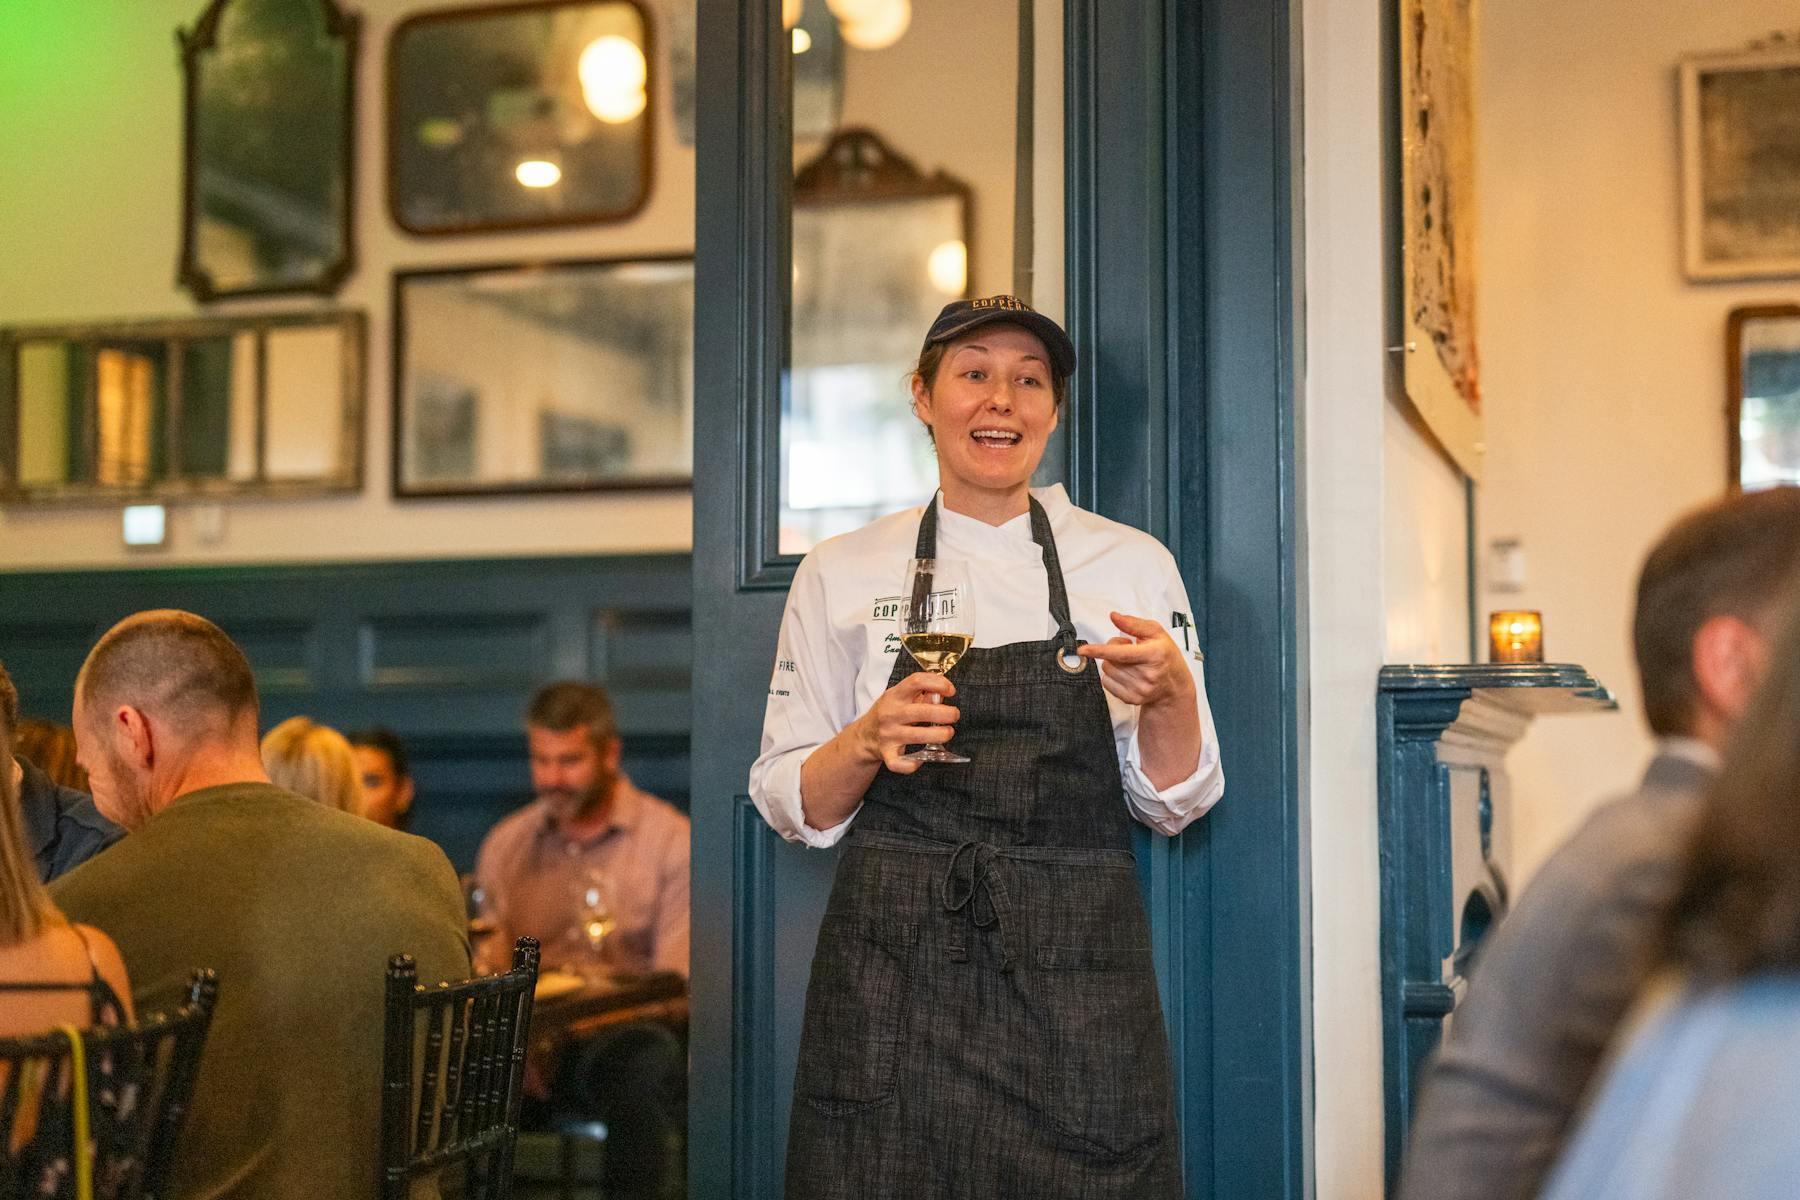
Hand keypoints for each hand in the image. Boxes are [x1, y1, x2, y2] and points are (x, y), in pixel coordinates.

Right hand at [854, 671, 958, 774]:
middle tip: (954, 715)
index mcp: (895, 695)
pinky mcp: (887, 754)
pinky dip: (913, 764)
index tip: (951, 690)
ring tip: (947, 733)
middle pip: (921, 712)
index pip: (916, 682)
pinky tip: (922, 758)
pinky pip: (900, 763)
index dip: (938, 683)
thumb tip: (942, 694)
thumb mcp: (901, 697)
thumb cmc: (889, 713)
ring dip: (939, 735)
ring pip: (917, 736)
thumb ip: (923, 693)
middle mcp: (890, 714)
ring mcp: (888, 735)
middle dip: (945, 714)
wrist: (864, 735)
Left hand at [1077, 612, 1195, 709]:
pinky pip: (1107, 683)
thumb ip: (1133, 624)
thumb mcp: (1156, 633)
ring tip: (1131, 662)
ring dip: (1113, 663)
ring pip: (1107, 671)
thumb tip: (1114, 616)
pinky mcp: (1133, 699)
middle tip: (1130, 649)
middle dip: (1114, 650)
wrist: (1174, 684)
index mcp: (1154, 655)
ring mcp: (1140, 689)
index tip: (1083, 650)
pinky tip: (1127, 674)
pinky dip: (1112, 676)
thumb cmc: (1164, 654)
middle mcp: (1148, 675)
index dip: (1100, 650)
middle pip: (1110, 660)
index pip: (1121, 653)